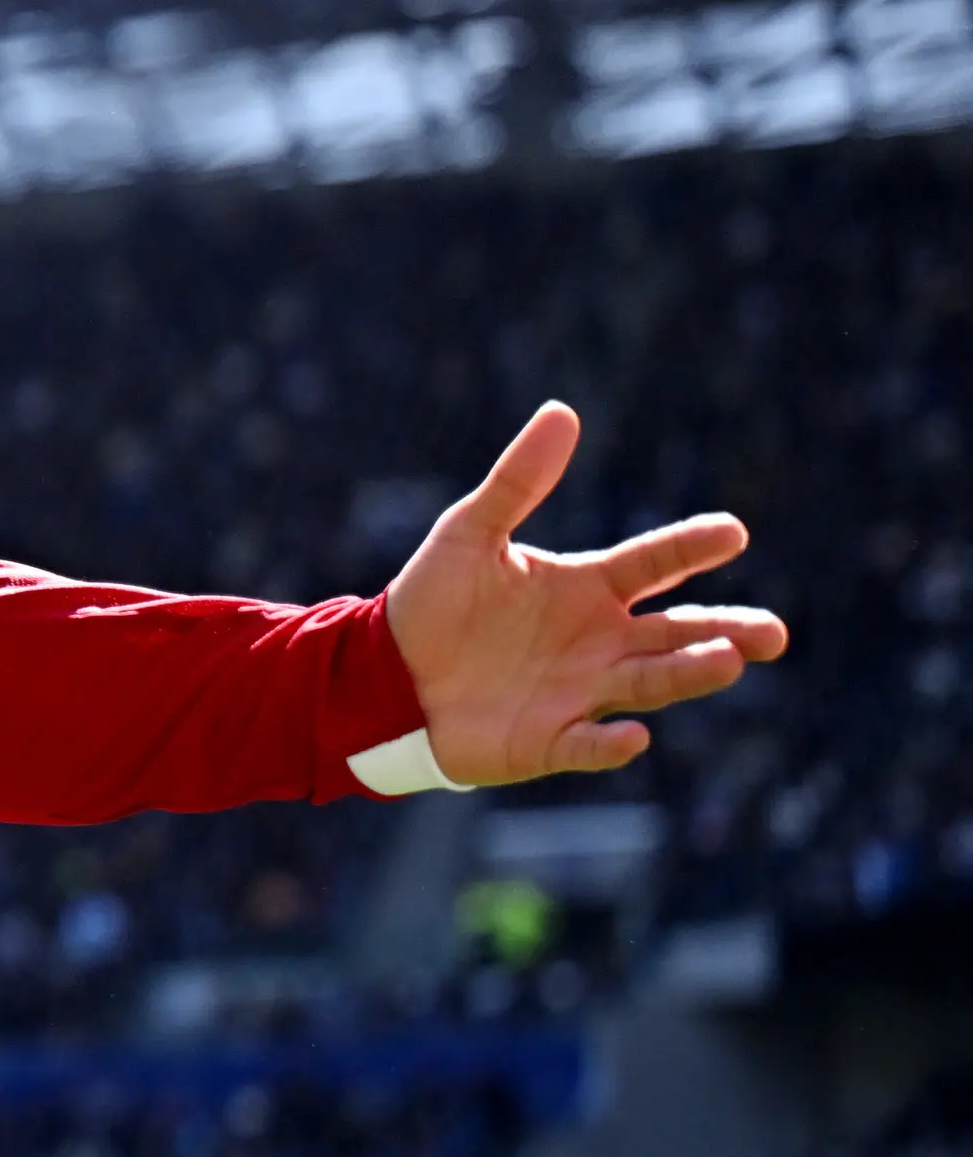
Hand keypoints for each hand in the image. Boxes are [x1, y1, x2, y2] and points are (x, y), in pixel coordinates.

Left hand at [383, 401, 786, 785]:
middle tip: (772, 634)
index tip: (732, 532)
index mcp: (589, 588)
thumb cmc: (433, 602)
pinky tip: (633, 737)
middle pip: (677, 634)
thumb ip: (518, 481)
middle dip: (726, 632)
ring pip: (649, 683)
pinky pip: (586, 744)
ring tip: (728, 662)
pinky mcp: (547, 739)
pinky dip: (610, 744)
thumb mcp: (470, 532)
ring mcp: (580, 692)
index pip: (654, 564)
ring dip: (688, 675)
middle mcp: (599, 641)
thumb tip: (561, 411)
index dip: (691, 548)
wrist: (385, 672)